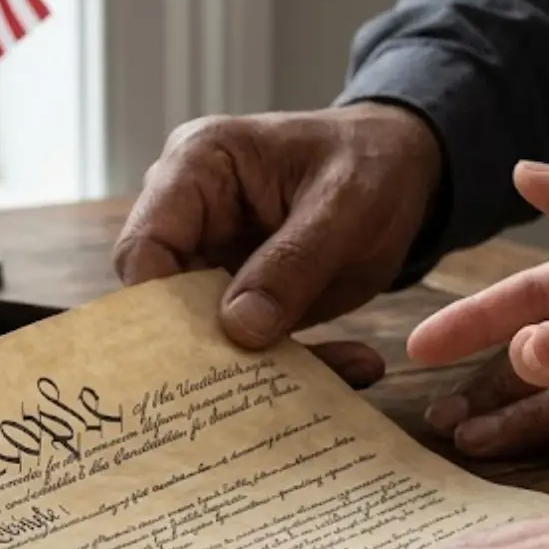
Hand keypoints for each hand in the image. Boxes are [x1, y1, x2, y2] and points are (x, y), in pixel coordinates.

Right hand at [113, 103, 444, 386]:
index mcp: (196, 167)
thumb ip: (293, 262)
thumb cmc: (369, 162)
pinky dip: (294, 360)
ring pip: (204, 331)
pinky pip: (247, 342)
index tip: (200, 354)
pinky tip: (351, 365)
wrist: (404, 167)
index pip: (145, 244)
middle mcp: (189, 214)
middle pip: (164, 298)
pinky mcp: (238, 295)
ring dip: (261, 363)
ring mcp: (211, 257)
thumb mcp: (345, 205)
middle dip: (208, 347)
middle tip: (261, 386)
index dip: (158, 305)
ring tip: (331, 375)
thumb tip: (239, 328)